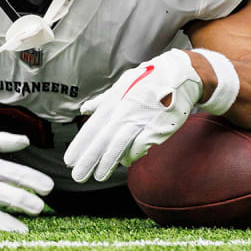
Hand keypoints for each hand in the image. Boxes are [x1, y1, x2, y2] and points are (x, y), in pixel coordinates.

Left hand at [65, 50, 203, 182]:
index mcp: (114, 101)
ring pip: (119, 145)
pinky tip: (125, 161)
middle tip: (78, 175)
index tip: (70, 161)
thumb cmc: (149, 80)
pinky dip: (131, 155)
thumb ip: (103, 100)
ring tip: (99, 176)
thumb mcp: (123, 84)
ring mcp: (141, 119)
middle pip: (102, 139)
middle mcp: (124, 110)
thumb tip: (84, 109)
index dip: (80, 145)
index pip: (92, 127)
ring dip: (107, 163)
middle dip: (89, 160)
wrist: (180, 74)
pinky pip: (140, 146)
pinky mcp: (158, 127)